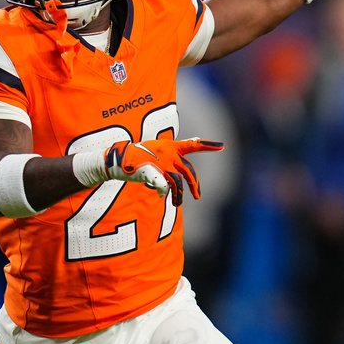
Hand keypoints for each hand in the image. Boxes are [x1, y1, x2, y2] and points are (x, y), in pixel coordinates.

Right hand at [103, 138, 224, 204]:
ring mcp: (160, 163)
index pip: (192, 145)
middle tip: (198, 197)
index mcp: (171, 146)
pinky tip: (161, 196)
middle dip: (195, 185)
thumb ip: (178, 148)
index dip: (207, 145)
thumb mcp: (161, 147)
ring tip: (177, 204)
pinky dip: (163, 193)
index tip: (222, 146)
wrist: (121, 158)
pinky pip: (163, 187)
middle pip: (188, 171)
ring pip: (177, 183)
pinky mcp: (152, 172)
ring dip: (179, 196)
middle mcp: (168, 153)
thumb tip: (196, 139)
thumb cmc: (141, 154)